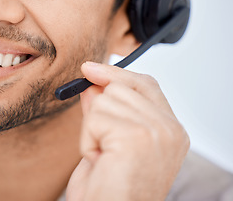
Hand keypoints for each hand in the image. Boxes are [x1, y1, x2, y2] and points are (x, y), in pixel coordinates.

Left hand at [66, 62, 189, 200]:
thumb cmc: (109, 188)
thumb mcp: (107, 141)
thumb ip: (104, 110)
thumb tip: (92, 85)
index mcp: (170, 131)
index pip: (145, 85)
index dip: (115, 74)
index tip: (90, 70)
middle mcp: (170, 130)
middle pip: (120, 89)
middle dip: (100, 114)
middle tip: (104, 146)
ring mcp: (157, 132)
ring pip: (104, 101)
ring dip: (93, 130)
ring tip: (104, 157)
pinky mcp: (137, 136)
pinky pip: (95, 118)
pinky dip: (87, 141)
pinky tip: (100, 161)